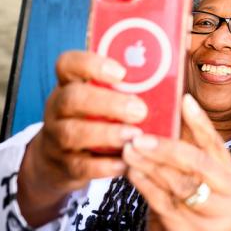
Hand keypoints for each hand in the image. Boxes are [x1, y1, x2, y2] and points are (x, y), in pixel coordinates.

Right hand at [18, 50, 147, 226]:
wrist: (59, 161)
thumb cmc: (95, 120)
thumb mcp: (101, 98)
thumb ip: (127, 87)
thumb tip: (174, 72)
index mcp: (69, 84)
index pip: (68, 63)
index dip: (92, 65)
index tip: (122, 73)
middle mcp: (57, 108)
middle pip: (72, 98)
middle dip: (107, 103)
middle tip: (139, 110)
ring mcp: (56, 138)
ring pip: (72, 133)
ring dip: (106, 134)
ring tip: (135, 135)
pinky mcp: (65, 166)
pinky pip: (81, 166)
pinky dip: (105, 165)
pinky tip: (127, 162)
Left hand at [122, 94, 230, 230]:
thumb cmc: (185, 224)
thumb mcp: (188, 189)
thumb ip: (182, 163)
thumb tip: (162, 121)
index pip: (217, 146)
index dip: (201, 122)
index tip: (184, 99)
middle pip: (199, 163)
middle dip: (168, 146)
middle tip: (139, 134)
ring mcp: (217, 220)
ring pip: (179, 184)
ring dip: (150, 165)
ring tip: (127, 150)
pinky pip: (165, 205)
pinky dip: (146, 187)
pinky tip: (131, 174)